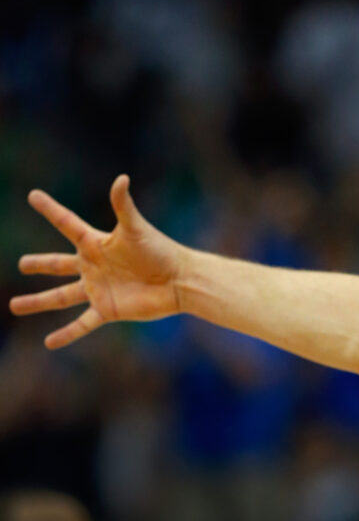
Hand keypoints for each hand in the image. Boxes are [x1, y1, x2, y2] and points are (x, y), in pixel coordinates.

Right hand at [10, 175, 185, 348]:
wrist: (180, 281)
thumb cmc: (161, 251)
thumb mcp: (136, 228)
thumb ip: (123, 205)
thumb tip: (121, 178)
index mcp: (97, 243)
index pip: (67, 223)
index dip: (50, 209)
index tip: (33, 195)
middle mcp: (94, 266)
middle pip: (59, 265)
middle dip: (41, 264)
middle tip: (22, 263)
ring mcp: (98, 289)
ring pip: (61, 296)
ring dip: (39, 302)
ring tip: (14, 305)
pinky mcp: (107, 309)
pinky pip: (81, 324)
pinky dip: (66, 334)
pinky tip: (49, 343)